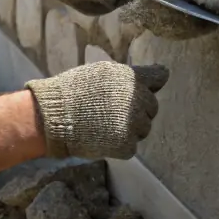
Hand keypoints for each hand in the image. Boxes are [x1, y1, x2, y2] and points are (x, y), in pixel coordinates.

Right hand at [26, 62, 169, 159]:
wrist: (51, 118)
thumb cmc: (74, 92)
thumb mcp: (104, 72)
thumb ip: (135, 75)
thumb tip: (166, 74)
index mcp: (132, 77)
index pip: (158, 78)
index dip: (142, 87)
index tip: (126, 94)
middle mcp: (137, 99)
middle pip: (151, 108)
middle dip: (136, 111)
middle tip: (110, 112)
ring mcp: (132, 123)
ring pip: (144, 129)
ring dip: (130, 129)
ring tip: (105, 124)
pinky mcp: (126, 144)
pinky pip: (132, 146)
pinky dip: (120, 145)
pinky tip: (102, 137)